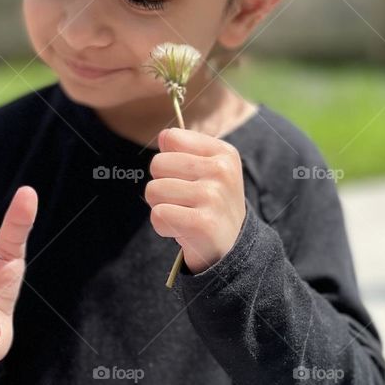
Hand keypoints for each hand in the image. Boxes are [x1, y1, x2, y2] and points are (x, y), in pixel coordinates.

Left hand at [145, 127, 245, 274]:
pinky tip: (182, 231)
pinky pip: (158, 215)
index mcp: (224, 152)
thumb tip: (163, 136)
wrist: (231, 248)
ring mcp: (213, 196)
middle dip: (161, 185)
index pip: (171, 138)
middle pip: (157, 164)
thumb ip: (184, 149)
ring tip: (183, 215)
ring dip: (161, 207)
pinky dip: (162, 226)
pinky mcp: (202, 223)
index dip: (168, 160)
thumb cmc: (211, 204)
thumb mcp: (207, 170)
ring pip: (153, 190)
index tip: (186, 177)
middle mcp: (221, 171)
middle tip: (183, 201)